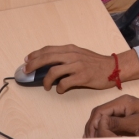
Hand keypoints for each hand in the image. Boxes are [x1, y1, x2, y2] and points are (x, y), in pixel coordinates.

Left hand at [24, 45, 138, 93]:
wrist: (113, 68)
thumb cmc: (95, 62)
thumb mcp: (79, 54)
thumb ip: (65, 57)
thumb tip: (49, 64)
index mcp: (70, 49)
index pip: (48, 50)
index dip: (35, 55)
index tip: (27, 60)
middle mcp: (72, 55)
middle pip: (47, 58)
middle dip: (33, 65)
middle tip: (26, 71)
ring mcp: (77, 65)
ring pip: (53, 71)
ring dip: (46, 80)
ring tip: (46, 86)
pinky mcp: (82, 76)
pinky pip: (65, 83)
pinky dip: (59, 88)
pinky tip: (59, 90)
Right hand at [84, 95, 138, 137]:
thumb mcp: (137, 124)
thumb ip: (117, 123)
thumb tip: (99, 123)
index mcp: (123, 102)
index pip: (100, 111)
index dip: (92, 123)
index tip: (89, 136)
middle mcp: (121, 104)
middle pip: (99, 114)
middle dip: (92, 126)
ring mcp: (124, 111)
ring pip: (104, 118)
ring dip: (97, 129)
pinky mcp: (127, 118)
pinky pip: (111, 122)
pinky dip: (105, 130)